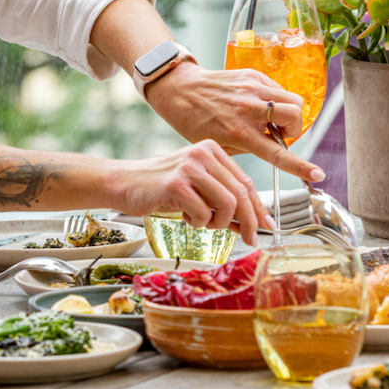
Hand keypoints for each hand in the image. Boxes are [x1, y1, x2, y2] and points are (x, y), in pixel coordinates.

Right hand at [108, 140, 271, 246]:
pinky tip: (185, 217)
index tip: (266, 225)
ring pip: (227, 204)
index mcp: (212, 150)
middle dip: (248, 221)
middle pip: (241, 193)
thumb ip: (223, 203)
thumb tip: (253, 225)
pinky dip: (198, 222)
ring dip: (219, 223)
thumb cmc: (160, 187)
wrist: (123, 183)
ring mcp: (189, 168)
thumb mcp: (197, 189)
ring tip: (203, 222)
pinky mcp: (176, 184)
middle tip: (248, 238)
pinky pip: (202, 213)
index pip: (246, 181)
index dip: (258, 207)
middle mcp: (203, 154)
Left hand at [145, 63, 326, 183]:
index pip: (278, 153)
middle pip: (296, 116)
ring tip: (271, 119)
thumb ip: (250, 148)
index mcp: (240, 133)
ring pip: (294, 100)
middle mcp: (249, 110)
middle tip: (279, 133)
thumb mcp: (222, 146)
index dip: (301, 166)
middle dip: (295, 129)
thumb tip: (276, 146)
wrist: (181, 91)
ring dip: (290, 113)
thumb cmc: (197, 123)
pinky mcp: (252, 75)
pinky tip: (261, 105)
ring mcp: (252, 89)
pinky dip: (277, 99)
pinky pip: (279, 89)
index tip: (317, 174)